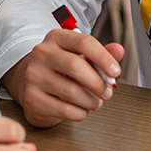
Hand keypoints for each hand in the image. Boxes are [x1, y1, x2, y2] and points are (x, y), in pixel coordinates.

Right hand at [1, 29, 122, 127]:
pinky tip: (81, 109)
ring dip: (91, 101)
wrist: (35, 86)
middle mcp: (41, 53)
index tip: (115, 72)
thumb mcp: (82, 57)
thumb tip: (119, 50)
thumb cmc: (62, 70)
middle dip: (97, 83)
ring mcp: (33, 76)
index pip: (83, 42)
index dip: (103, 58)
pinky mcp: (32, 98)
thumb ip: (101, 54)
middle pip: (75, 66)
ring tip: (95, 102)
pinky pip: (64, 109)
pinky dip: (80, 113)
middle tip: (107, 92)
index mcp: (56, 38)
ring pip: (71, 91)